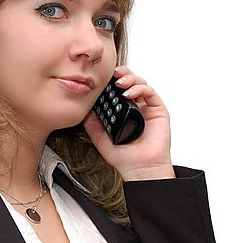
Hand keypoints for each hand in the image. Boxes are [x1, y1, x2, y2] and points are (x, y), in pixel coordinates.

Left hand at [82, 65, 174, 180]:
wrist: (139, 168)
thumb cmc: (125, 157)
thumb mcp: (100, 138)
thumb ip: (92, 124)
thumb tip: (84, 108)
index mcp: (123, 112)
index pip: (117, 89)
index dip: (111, 81)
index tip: (101, 78)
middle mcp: (136, 107)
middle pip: (130, 82)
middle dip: (121, 74)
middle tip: (112, 74)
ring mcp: (147, 108)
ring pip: (141, 83)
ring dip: (130, 79)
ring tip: (119, 83)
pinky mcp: (158, 110)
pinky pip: (150, 93)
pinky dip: (140, 88)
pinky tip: (129, 93)